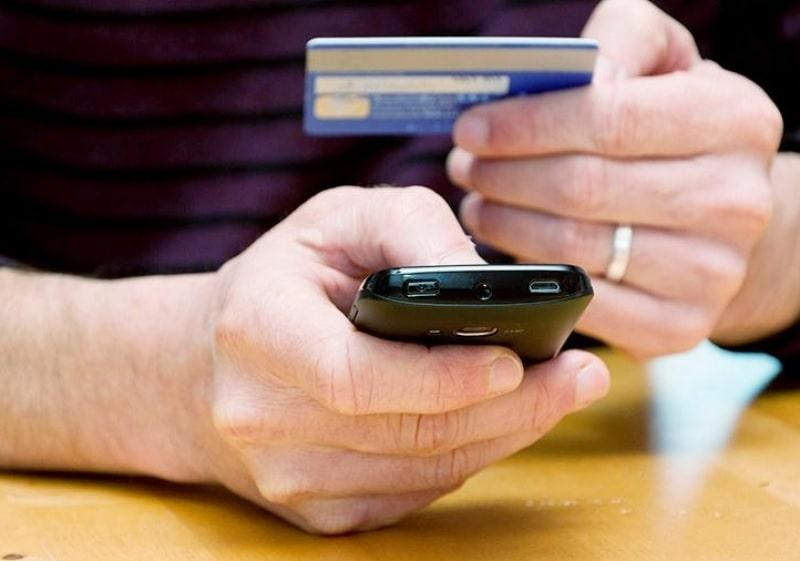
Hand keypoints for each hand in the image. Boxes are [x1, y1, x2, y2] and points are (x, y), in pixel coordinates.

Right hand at [202, 186, 608, 533]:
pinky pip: (416, 492)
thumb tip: (482, 280)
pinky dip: (468, 456)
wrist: (204, 366)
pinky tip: (499, 421)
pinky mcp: (318, 511)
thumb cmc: (284, 279)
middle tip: (579, 377)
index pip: (354, 376)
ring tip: (559, 393)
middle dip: (509, 409)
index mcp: (256, 331)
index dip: (441, 378)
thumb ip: (410, 227)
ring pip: (423, 471)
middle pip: (406, 433)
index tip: (518, 363)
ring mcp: (287, 477)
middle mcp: (261, 418)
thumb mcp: (339, 219)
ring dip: (503, 435)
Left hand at [447, 0, 782, 357]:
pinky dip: (532, 278)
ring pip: (574, 250)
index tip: (471, 129)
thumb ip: (619, 43)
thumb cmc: (675, 129)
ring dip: (505, 226)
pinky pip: (583, 304)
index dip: (527, 126)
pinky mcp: (680, 328)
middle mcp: (734, 203)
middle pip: (583, 189)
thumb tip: (569, 74)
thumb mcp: (663, 63)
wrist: (724, 216)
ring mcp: (711, 275)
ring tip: (478, 203)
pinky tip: (508, 251)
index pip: (610, 120)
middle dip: (504, 177)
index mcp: (734, 122)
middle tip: (464, 167)